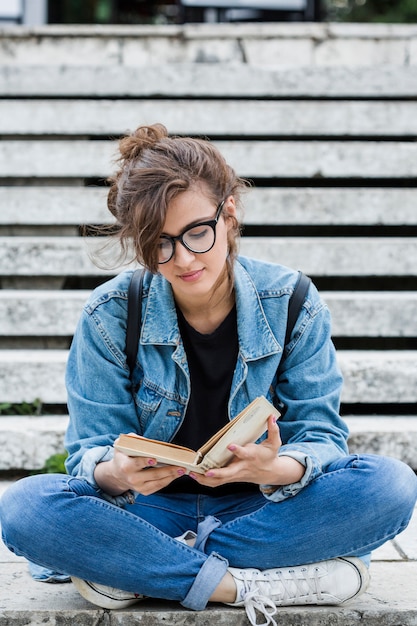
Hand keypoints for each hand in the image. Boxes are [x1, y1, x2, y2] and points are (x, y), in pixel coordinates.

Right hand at [94, 447, 186, 496]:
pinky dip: (168, 480)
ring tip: (182, 470)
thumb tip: (148, 441)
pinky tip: (176, 474)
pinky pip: (158, 487)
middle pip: (152, 474)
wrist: (117, 474)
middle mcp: (132, 479)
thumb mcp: (122, 444)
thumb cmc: (123, 456)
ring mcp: (138, 487)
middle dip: (167, 470)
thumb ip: (133, 440)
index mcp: (126, 466)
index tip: (155, 459)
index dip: (145, 462)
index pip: (136, 464)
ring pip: (158, 482)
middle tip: (180, 466)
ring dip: (171, 476)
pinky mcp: (144, 492)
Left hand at [189, 415, 304, 487]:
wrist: (271, 472)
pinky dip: (205, 481)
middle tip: (207, 472)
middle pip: (229, 473)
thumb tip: (272, 416)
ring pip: (220, 481)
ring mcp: (236, 474)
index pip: (244, 453)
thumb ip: (273, 430)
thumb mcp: (275, 443)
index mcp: (251, 456)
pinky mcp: (231, 478)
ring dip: (205, 479)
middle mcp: (242, 467)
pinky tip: (194, 476)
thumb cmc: (270, 455)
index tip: (230, 446)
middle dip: (218, 473)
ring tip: (192, 474)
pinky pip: (217, 483)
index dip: (238, 450)